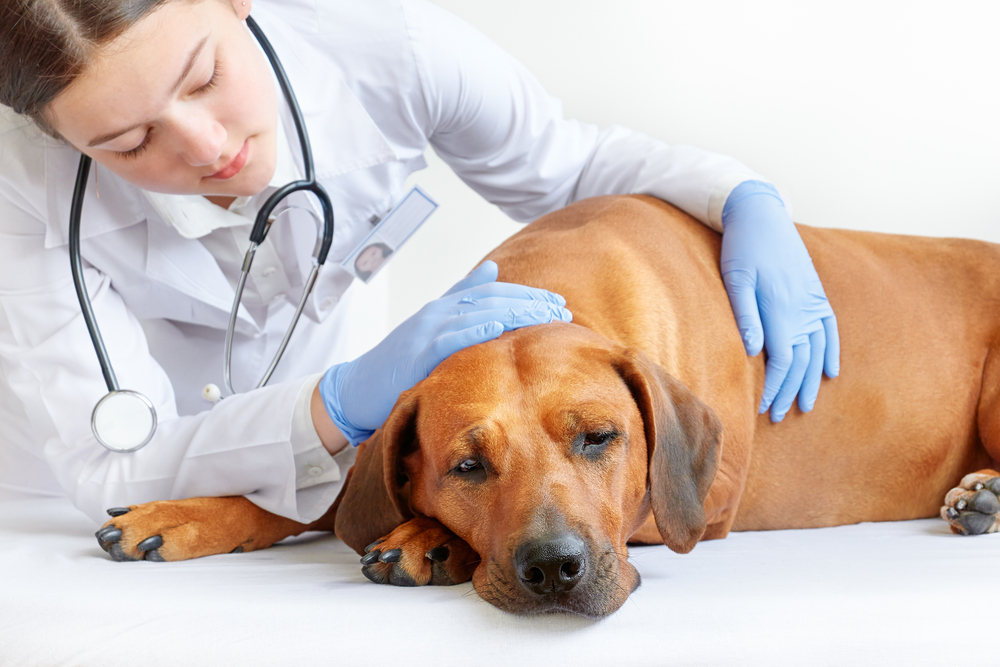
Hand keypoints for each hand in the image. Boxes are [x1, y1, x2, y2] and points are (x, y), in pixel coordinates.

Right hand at [319, 261, 572, 443]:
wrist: (356, 388)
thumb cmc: (397, 363)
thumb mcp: (431, 328)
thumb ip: (460, 298)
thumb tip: (492, 270)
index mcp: (444, 307)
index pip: (492, 293)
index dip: (525, 295)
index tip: (555, 302)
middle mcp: (437, 312)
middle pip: (491, 299)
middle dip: (529, 303)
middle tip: (561, 310)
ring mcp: (426, 330)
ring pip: (476, 313)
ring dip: (514, 312)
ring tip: (543, 315)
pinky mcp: (417, 352)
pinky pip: (450, 338)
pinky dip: (474, 329)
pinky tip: (498, 326)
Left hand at [720, 181, 838, 421]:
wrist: (762, 213)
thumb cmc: (741, 246)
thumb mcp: (735, 277)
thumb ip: (746, 314)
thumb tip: (754, 351)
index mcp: (781, 309)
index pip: (781, 361)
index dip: (774, 388)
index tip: (763, 409)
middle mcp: (803, 309)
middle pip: (800, 362)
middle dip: (790, 392)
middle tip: (778, 417)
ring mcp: (814, 302)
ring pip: (817, 351)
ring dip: (811, 381)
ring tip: (805, 406)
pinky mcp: (817, 293)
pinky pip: (830, 329)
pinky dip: (831, 353)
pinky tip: (831, 372)